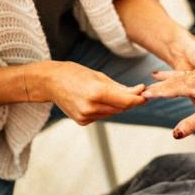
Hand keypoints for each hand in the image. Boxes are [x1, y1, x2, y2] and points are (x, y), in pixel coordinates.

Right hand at [29, 61, 145, 125]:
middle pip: (121, 108)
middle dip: (131, 101)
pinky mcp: (82, 121)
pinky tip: (98, 100)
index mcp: (97, 92)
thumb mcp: (99, 76)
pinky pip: (102, 116)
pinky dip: (106, 109)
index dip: (139, 99)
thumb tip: (138, 92)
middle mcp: (91, 107)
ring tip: (116, 94)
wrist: (49, 82)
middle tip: (137, 92)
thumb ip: (119, 87)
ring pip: (113, 113)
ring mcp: (86, 116)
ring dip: (119, 105)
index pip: (126, 101)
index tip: (146, 93)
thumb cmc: (74, 73)